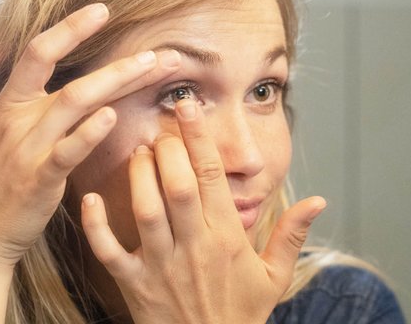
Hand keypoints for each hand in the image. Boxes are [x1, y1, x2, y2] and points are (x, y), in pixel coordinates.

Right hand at [0, 3, 181, 267]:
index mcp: (8, 105)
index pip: (38, 53)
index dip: (69, 28)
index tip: (102, 10)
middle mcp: (20, 121)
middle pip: (73, 80)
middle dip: (120, 65)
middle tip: (161, 54)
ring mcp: (30, 149)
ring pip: (76, 105)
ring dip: (117, 84)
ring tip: (153, 70)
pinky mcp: (40, 179)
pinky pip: (67, 151)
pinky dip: (89, 133)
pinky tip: (114, 117)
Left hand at [81, 98, 325, 323]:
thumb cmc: (241, 313)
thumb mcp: (275, 277)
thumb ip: (292, 235)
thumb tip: (320, 200)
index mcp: (226, 239)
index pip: (214, 178)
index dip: (200, 138)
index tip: (189, 107)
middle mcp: (193, 247)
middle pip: (179, 187)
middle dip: (168, 150)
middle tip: (161, 130)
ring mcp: (160, 266)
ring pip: (146, 211)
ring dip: (138, 177)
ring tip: (138, 152)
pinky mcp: (134, 284)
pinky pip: (109, 252)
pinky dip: (96, 226)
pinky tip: (90, 199)